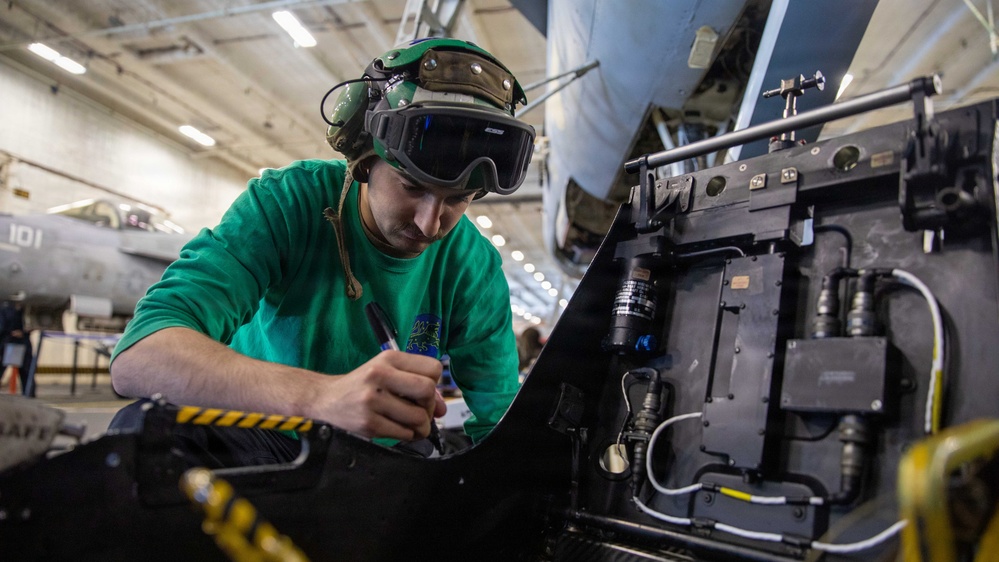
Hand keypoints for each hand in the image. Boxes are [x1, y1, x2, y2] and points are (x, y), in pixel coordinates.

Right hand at [314, 350, 445, 440]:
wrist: (326, 398)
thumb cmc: (362, 385)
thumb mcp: (387, 373)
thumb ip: (416, 384)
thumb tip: (441, 407)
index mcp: (388, 358)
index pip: (432, 368)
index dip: (434, 383)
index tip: (424, 391)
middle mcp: (379, 375)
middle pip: (427, 390)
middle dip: (429, 405)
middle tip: (421, 410)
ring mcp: (373, 400)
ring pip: (418, 417)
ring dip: (421, 426)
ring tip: (412, 424)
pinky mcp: (368, 423)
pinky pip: (404, 433)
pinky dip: (407, 435)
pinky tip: (398, 429)